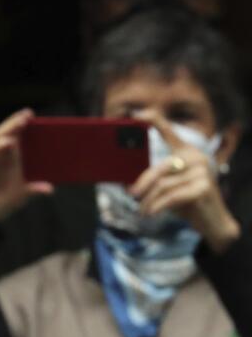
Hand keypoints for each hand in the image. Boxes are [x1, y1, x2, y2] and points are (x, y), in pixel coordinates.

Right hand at [0, 109, 53, 237]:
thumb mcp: (18, 197)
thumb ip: (32, 190)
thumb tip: (50, 189)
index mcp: (8, 159)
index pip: (16, 137)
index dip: (24, 127)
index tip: (35, 117)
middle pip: (7, 133)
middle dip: (16, 123)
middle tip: (28, 114)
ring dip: (8, 129)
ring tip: (20, 121)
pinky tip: (7, 143)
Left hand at [129, 110, 239, 253]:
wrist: (211, 221)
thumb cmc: (184, 202)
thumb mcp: (166, 188)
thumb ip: (153, 181)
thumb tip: (125, 183)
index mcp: (186, 152)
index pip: (169, 132)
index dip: (153, 121)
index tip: (136, 115)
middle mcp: (196, 157)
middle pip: (160, 167)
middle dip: (142, 184)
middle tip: (131, 195)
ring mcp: (202, 171)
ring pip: (163, 185)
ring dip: (148, 202)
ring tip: (144, 211)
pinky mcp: (203, 187)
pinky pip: (171, 196)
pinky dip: (158, 207)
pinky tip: (151, 214)